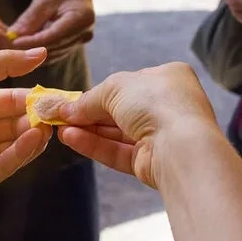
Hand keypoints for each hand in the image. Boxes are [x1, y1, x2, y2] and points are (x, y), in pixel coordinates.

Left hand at [0, 49, 52, 196]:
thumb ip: (4, 62)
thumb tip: (41, 52)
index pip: (13, 100)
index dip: (35, 98)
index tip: (58, 96)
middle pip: (18, 123)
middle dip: (39, 118)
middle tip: (60, 113)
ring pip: (16, 145)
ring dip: (34, 134)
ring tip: (50, 125)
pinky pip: (7, 163)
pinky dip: (23, 151)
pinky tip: (34, 137)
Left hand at [9, 0, 94, 61]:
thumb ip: (30, 19)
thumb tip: (13, 37)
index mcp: (82, 20)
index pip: (52, 38)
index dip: (31, 43)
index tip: (11, 42)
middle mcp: (84, 34)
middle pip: (52, 49)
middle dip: (28, 50)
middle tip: (5, 47)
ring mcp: (79, 40)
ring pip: (51, 54)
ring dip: (30, 53)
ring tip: (10, 48)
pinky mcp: (71, 42)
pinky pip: (52, 51)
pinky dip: (37, 50)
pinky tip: (21, 47)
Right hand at [55, 63, 216, 187]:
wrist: (183, 146)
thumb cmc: (156, 102)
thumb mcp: (115, 87)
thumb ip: (88, 99)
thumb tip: (65, 109)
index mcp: (168, 78)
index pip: (128, 83)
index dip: (99, 92)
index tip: (71, 100)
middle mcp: (167, 106)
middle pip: (119, 110)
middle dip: (88, 113)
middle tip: (58, 116)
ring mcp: (160, 136)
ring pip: (117, 133)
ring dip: (87, 130)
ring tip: (59, 128)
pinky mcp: (151, 162)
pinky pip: (118, 151)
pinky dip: (95, 145)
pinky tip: (70, 139)